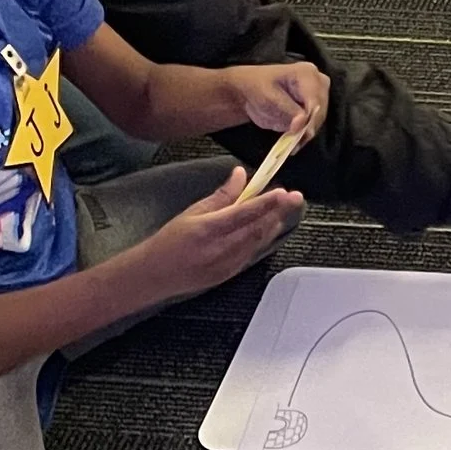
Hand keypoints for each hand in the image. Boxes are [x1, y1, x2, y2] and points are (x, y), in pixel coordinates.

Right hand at [134, 167, 298, 296]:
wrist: (155, 275)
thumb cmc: (169, 241)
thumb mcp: (191, 212)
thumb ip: (221, 195)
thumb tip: (240, 175)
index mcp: (209, 229)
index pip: (244, 214)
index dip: (266, 203)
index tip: (283, 192)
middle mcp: (221, 248)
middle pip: (258, 228)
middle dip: (279, 211)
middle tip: (295, 197)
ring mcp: (228, 263)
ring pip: (259, 240)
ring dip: (274, 224)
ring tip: (286, 208)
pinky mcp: (230, 273)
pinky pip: (253, 252)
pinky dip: (263, 238)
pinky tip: (271, 227)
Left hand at [223, 61, 328, 141]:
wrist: (250, 90)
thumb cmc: (256, 88)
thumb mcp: (268, 97)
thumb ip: (287, 110)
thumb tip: (302, 124)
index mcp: (307, 74)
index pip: (315, 99)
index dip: (310, 118)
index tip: (301, 133)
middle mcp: (318, 83)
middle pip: (320, 111)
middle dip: (308, 127)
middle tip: (295, 143)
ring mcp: (317, 96)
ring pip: (318, 120)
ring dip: (306, 133)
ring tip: (293, 144)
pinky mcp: (313, 109)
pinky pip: (313, 125)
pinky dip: (304, 135)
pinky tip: (294, 142)